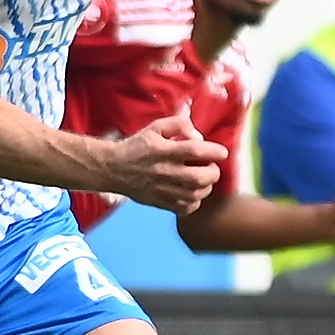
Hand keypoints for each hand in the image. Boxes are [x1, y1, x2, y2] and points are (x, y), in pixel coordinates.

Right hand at [110, 114, 226, 214]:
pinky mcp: (159, 203)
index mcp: (163, 150)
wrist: (113, 168)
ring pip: (195, 195)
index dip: (215, 152)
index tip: (221, 152)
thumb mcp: (156, 127)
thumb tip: (199, 137)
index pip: (196, 151)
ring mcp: (162, 189)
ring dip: (206, 187)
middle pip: (200, 177)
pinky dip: (194, 203)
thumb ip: (179, 125)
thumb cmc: (138, 146)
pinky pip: (185, 209)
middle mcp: (164, 171)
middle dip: (213, 172)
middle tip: (211, 167)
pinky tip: (191, 193)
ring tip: (202, 180)